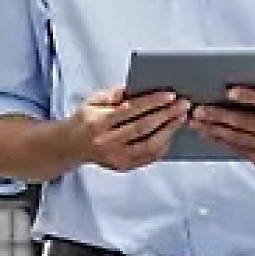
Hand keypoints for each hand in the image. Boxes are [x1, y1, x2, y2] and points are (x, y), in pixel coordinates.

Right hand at [67, 87, 191, 171]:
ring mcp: (116, 157)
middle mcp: (106, 142)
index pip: (130, 110)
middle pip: (143, 128)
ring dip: (169, 131)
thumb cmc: (85, 120)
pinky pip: (149, 157)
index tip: (170, 95)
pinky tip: (171, 133)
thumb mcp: (92, 101)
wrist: (71, 145)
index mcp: (97, 122)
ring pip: (149, 145)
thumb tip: (135, 88)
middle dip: (166, 115)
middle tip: (184, 105)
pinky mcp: (123, 167)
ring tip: (181, 118)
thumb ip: (113, 94)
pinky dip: (163, 145)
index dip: (152, 102)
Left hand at [189, 78, 254, 171]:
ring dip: (214, 129)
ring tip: (195, 121)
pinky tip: (205, 132)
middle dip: (221, 116)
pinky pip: (238, 150)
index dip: (249, 96)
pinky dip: (220, 140)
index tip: (228, 91)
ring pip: (239, 138)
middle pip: (248, 123)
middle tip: (199, 109)